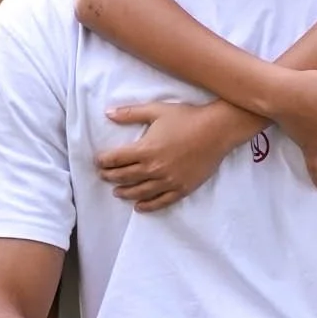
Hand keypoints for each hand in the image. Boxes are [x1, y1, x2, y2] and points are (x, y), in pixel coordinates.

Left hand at [96, 101, 242, 209]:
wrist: (217, 130)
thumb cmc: (187, 118)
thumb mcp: (156, 110)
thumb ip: (131, 113)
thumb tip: (108, 113)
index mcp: (145, 149)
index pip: (115, 159)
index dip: (103, 161)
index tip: (99, 161)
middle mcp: (154, 168)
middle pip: (124, 177)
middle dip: (110, 176)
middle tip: (104, 175)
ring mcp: (168, 181)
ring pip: (139, 192)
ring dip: (125, 192)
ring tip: (117, 192)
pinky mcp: (182, 188)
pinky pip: (161, 201)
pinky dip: (148, 206)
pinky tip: (139, 206)